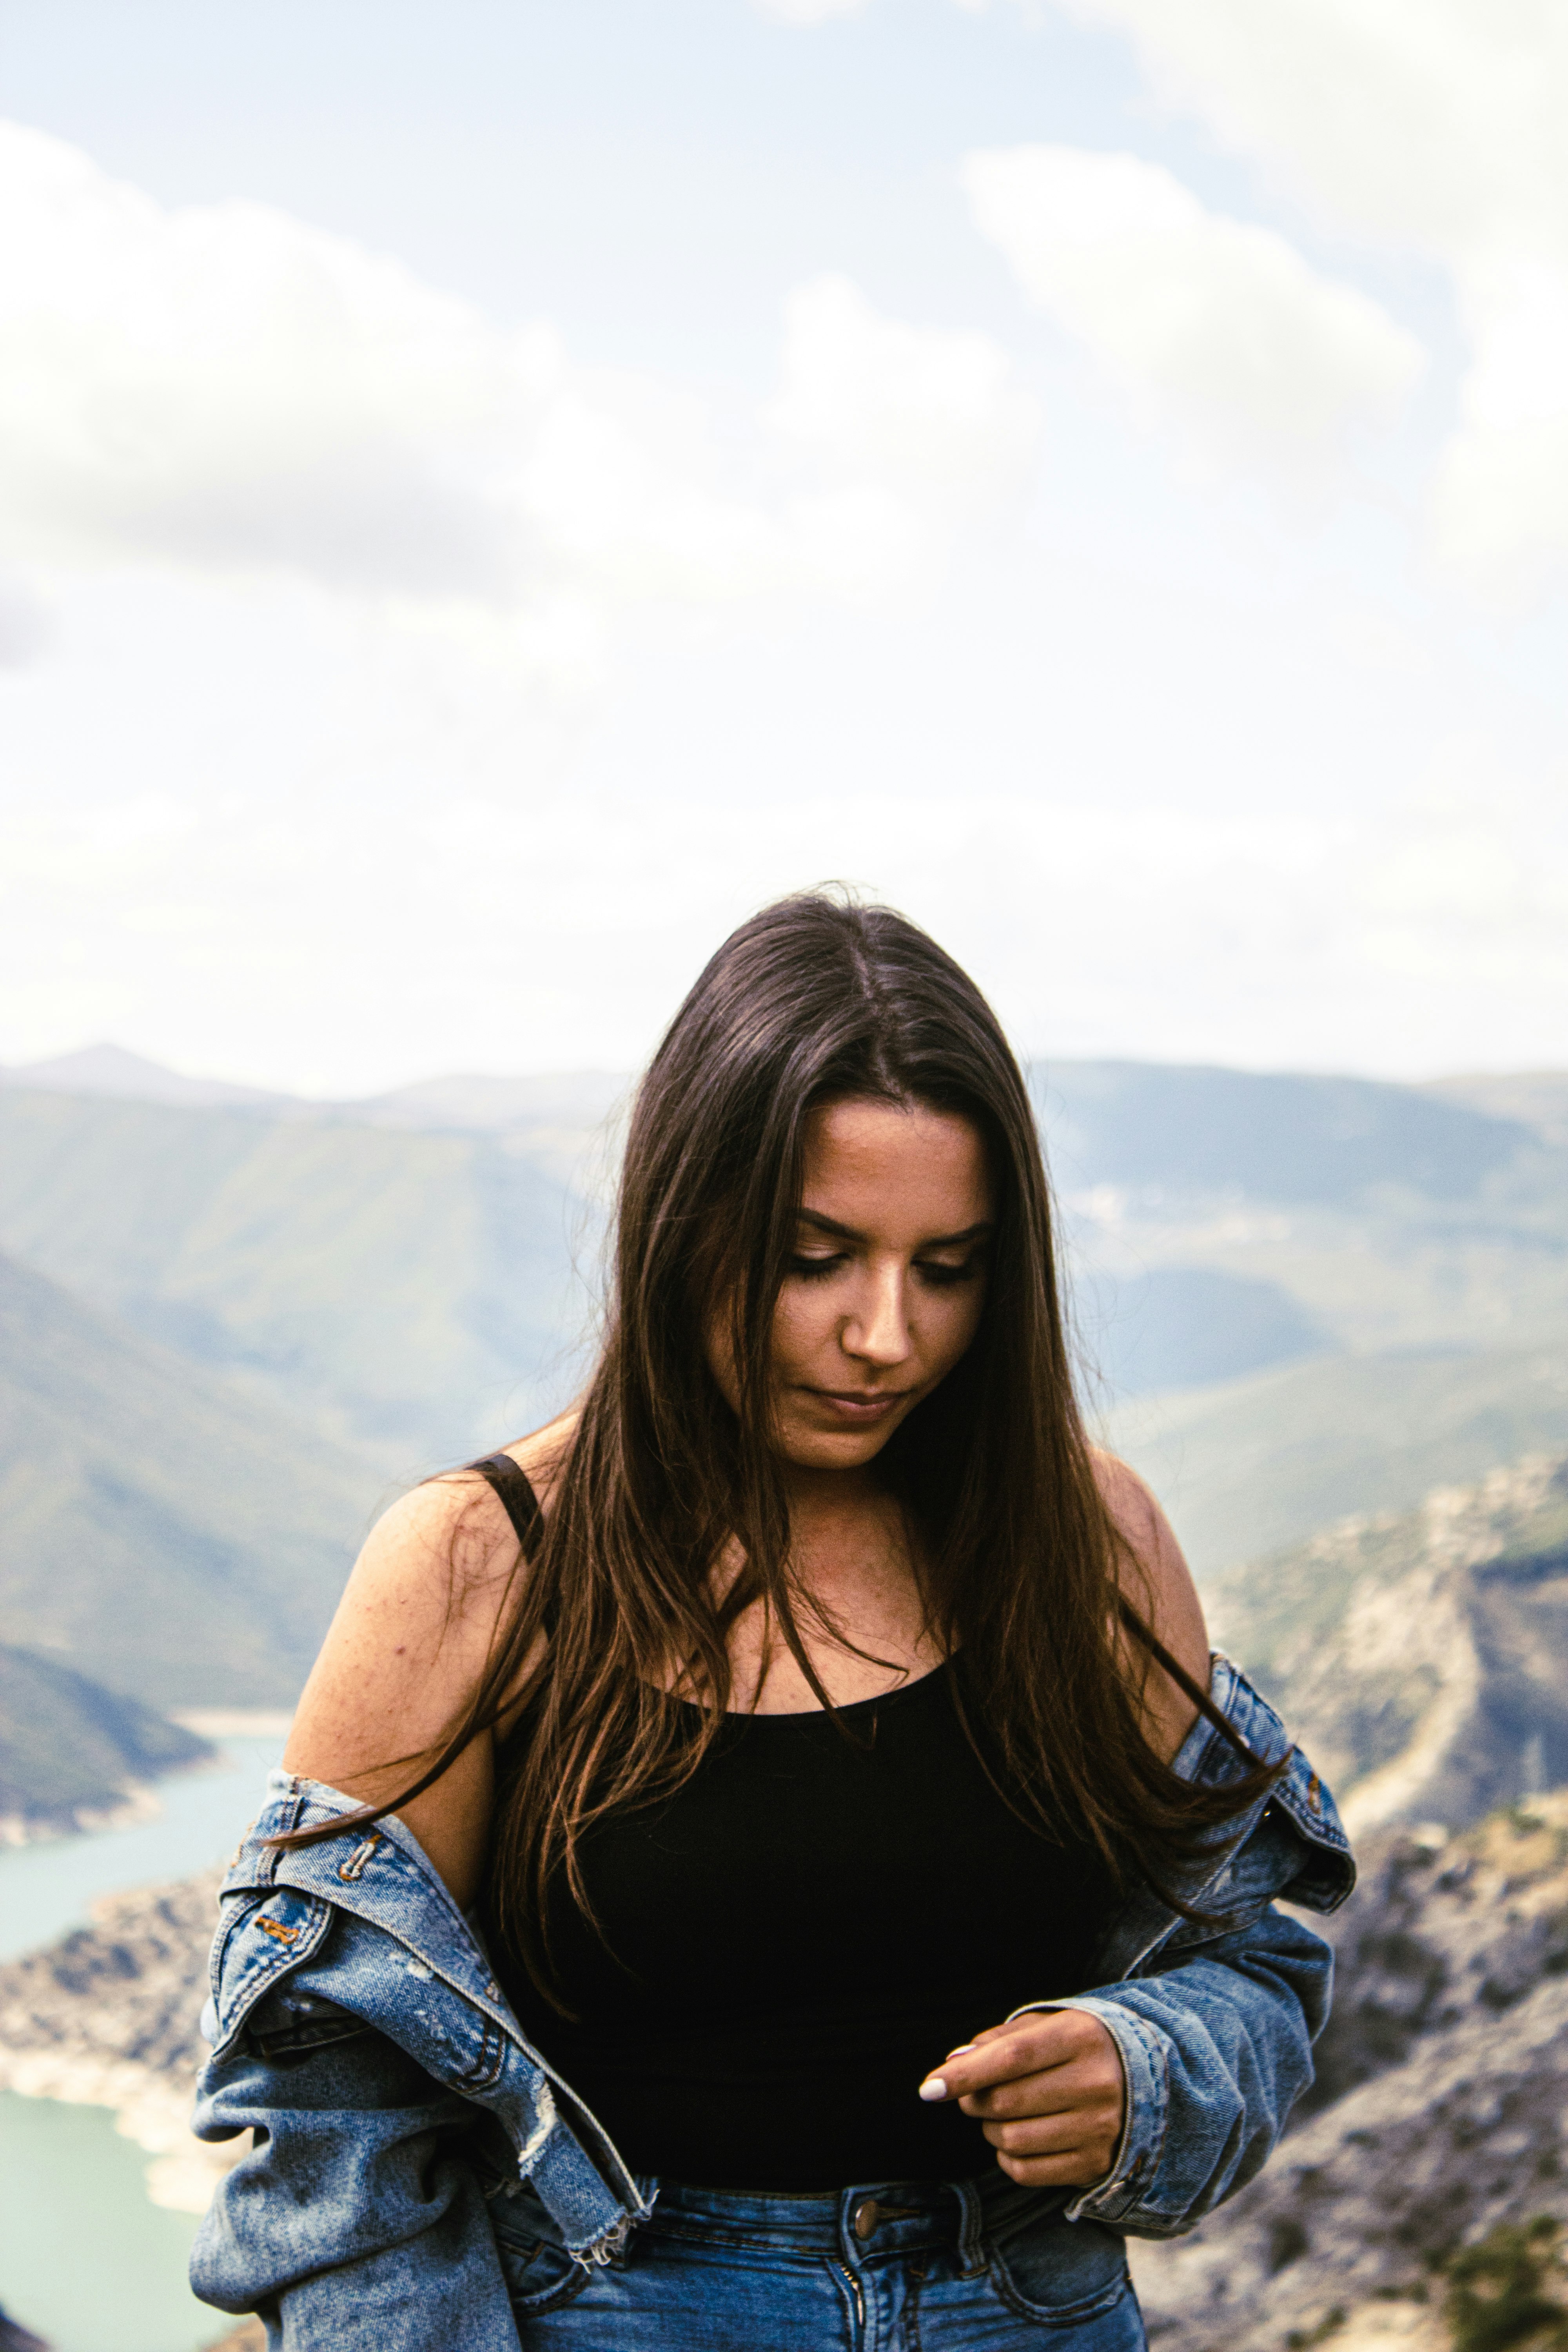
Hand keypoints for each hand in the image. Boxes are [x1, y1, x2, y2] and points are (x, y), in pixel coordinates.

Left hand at [918, 2010, 1124, 2187]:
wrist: (1142, 2080)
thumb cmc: (1076, 2048)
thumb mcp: (1045, 2027)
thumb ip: (998, 2041)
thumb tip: (954, 2063)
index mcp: (1080, 2038)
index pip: (1012, 2058)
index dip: (966, 2074)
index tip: (929, 2089)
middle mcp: (1095, 2084)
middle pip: (1005, 2101)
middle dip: (974, 2100)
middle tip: (975, 2094)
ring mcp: (1099, 2128)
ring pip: (1011, 2140)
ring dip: (991, 2129)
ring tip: (1005, 2113)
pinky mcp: (1095, 2164)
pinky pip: (1026, 2171)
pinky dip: (1008, 2157)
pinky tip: (1020, 2138)